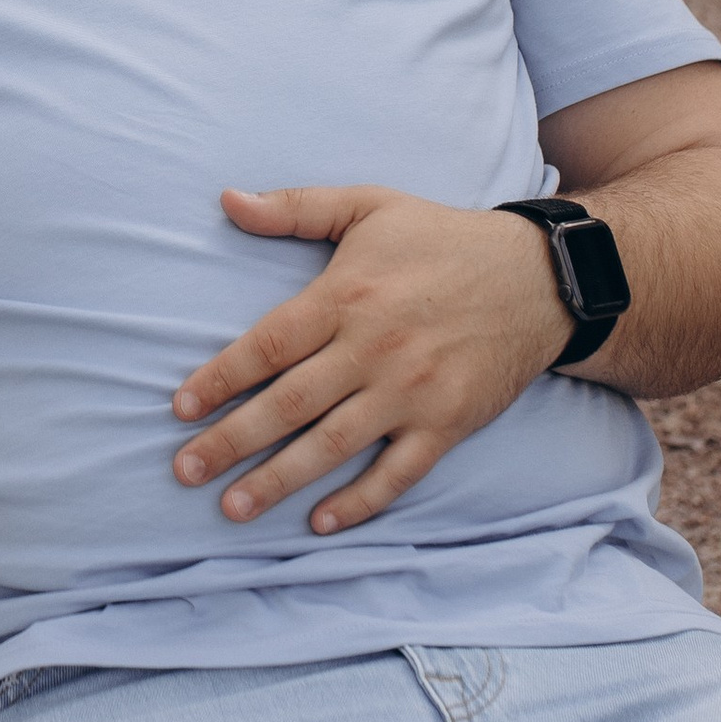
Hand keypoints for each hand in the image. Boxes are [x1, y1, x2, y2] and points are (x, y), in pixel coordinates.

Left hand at [169, 186, 571, 535]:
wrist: (540, 277)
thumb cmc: (442, 239)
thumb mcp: (369, 205)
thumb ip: (295, 207)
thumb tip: (227, 200)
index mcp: (347, 297)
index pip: (268, 346)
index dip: (220, 379)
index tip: (180, 408)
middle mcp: (374, 349)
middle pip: (290, 403)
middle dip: (232, 441)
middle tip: (185, 471)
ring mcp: (413, 392)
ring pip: (334, 445)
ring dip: (280, 480)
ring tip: (234, 507)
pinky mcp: (448, 423)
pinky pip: (398, 472)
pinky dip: (360, 500)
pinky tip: (321, 521)